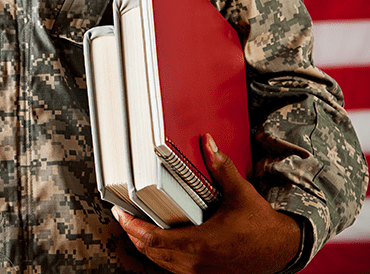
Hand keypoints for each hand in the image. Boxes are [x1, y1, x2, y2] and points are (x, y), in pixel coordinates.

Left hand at [112, 134, 301, 273]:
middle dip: (132, 232)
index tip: (121, 213)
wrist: (282, 250)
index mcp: (201, 242)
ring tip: (134, 223)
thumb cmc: (261, 225)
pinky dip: (158, 253)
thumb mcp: (240, 192)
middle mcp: (196, 261)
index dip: (132, 227)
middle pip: (150, 251)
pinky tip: (156, 239)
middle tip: (123, 213)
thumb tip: (208, 143)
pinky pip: (171, 267)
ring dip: (143, 244)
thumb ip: (221, 167)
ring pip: (158, 262)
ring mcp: (199, 271)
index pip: (154, 239)